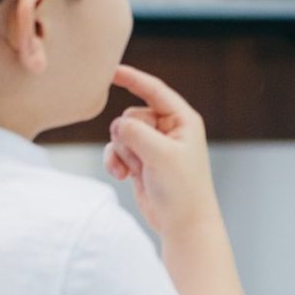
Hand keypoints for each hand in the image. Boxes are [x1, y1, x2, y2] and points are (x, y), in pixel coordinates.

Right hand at [104, 63, 218, 235]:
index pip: (154, 90)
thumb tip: (116, 124)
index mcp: (182, 120)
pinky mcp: (140, 161)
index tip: (111, 70)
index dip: (133, 78)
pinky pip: (116, 150)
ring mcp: (153, 146)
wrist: (182, 224)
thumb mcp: (160, 155)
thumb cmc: (182, 189)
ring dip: (121, 151)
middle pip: (132, 115)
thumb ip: (136, 132)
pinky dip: (114, 161)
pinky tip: (121, 176)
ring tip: (134, 169)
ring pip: (120, 133)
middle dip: (128, 135)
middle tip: (142, 156)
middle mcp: (168, 130)